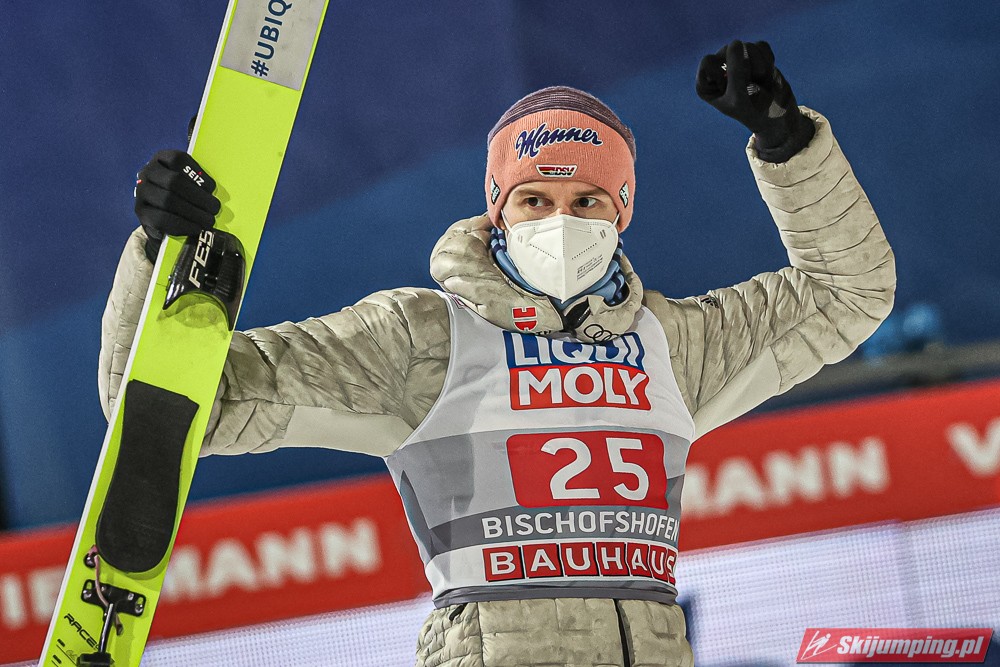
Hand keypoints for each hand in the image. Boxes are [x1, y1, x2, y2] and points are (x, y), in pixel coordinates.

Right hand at [134, 150, 220, 260]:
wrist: (160, 215)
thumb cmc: (182, 195)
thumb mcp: (190, 182)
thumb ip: (199, 181)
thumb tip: (219, 192)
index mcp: (162, 158)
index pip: (178, 159)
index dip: (198, 174)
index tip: (212, 188)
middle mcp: (148, 172)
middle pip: (174, 182)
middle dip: (199, 197)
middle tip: (215, 209)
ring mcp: (141, 192)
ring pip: (168, 200)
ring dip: (193, 213)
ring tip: (209, 221)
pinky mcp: (140, 211)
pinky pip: (161, 219)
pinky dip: (182, 225)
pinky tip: (196, 228)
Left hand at [695, 40, 814, 161]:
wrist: (779, 117)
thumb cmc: (753, 112)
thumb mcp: (739, 96)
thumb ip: (734, 71)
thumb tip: (736, 42)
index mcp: (706, 84)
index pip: (708, 61)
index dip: (723, 72)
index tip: (732, 88)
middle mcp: (719, 70)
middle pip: (728, 50)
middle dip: (745, 67)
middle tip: (751, 85)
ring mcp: (737, 62)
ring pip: (747, 46)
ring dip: (759, 66)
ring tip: (761, 82)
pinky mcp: (755, 57)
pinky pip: (761, 46)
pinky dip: (768, 60)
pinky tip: (767, 75)